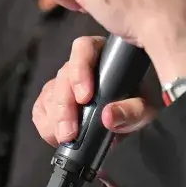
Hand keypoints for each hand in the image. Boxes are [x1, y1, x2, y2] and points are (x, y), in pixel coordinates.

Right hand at [31, 35, 155, 186]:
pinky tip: (56, 135)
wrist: (128, 121)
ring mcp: (65, 82)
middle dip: (64, 106)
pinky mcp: (53, 101)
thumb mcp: (144, 109)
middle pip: (63, 75)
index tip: (84, 97)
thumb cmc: (138, 105)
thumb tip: (108, 117)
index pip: (83, 49)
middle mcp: (81, 65)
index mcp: (104, 55)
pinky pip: (41, 108)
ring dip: (55, 118)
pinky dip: (45, 123)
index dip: (79, 70)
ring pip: (50, 93)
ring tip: (65, 137)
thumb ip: (131, 111)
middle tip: (70, 131)